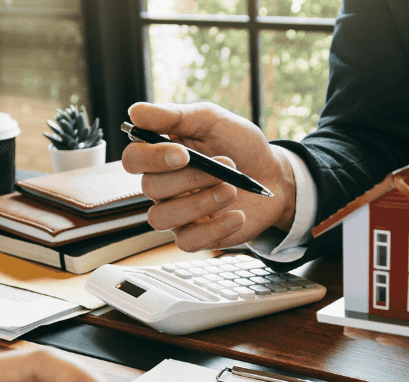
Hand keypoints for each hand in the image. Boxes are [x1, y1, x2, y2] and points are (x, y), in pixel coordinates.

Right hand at [122, 102, 296, 251]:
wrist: (274, 176)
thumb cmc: (241, 146)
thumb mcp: (212, 120)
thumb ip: (176, 115)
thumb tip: (136, 112)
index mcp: (161, 154)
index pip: (133, 158)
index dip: (152, 158)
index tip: (184, 154)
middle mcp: (163, 185)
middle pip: (150, 187)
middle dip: (190, 178)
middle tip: (226, 166)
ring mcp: (176, 213)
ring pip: (161, 218)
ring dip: (200, 203)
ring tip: (232, 190)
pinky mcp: (194, 236)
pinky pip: (186, 242)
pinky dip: (214, 229)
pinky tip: (237, 215)